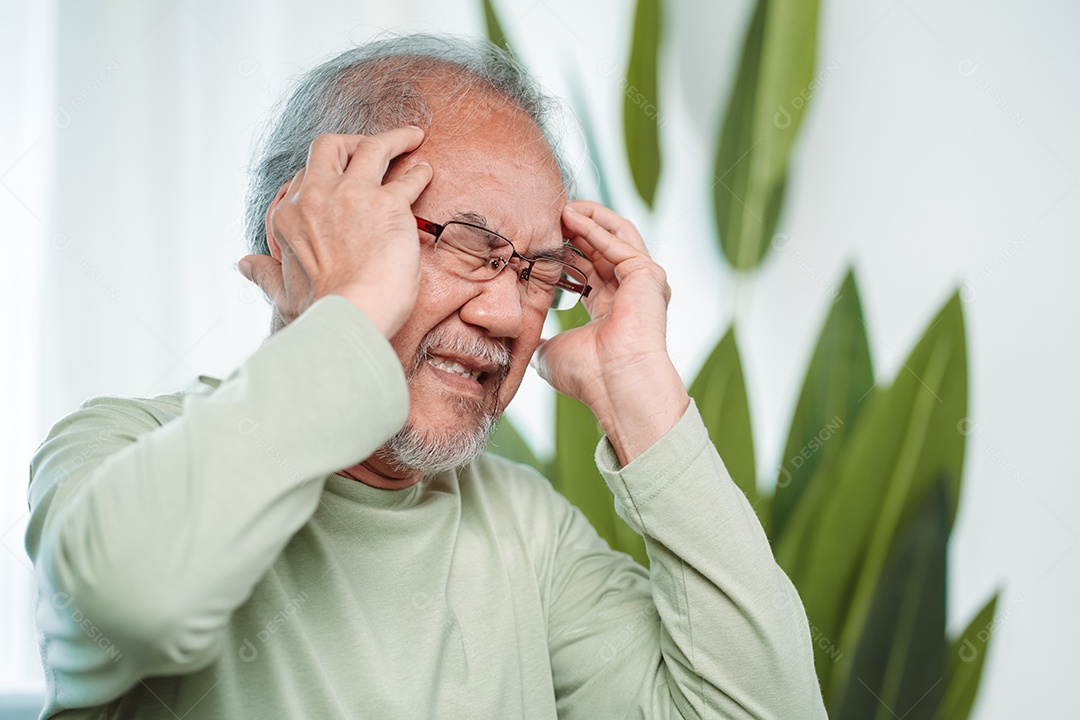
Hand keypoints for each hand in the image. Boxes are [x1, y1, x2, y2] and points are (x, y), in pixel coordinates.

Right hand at [238, 128, 432, 336]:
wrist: (349, 316)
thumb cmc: (319, 311)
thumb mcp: (281, 292)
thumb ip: (263, 274)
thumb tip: (244, 265)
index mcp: (289, 217)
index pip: (303, 179)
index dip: (323, 178)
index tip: (339, 183)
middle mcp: (316, 198)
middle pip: (329, 146)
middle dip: (352, 141)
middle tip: (371, 147)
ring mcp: (352, 196)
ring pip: (371, 148)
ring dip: (394, 139)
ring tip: (412, 137)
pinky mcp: (388, 204)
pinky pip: (408, 178)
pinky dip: (419, 173)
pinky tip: (425, 172)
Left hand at [533, 201, 689, 464]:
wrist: (616, 387)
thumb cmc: (588, 377)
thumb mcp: (548, 352)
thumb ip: (536, 337)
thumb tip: (516, 335)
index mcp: (609, 310)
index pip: (588, 268)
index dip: (566, 251)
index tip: (540, 237)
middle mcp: (629, 294)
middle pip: (601, 248)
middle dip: (575, 229)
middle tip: (548, 213)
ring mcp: (642, 284)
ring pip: (616, 236)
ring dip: (589, 219)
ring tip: (562, 205)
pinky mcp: (648, 275)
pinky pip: (620, 241)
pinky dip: (595, 227)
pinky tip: (572, 216)